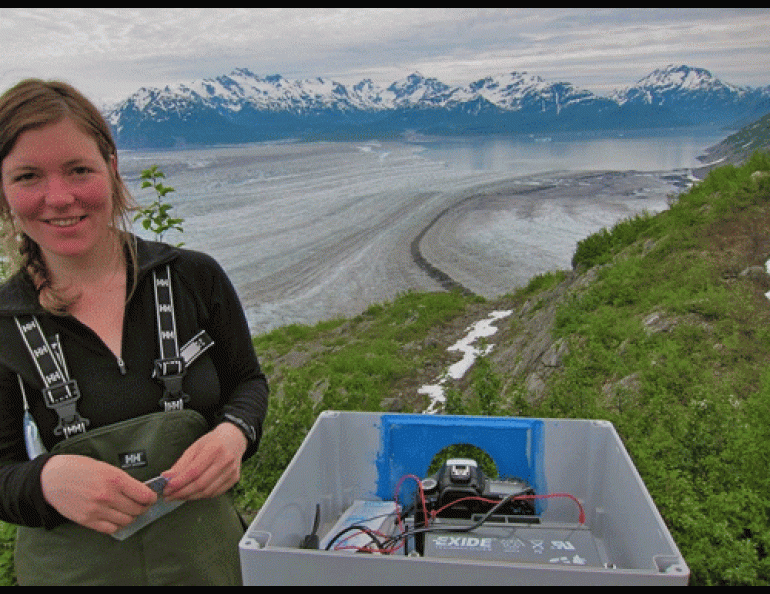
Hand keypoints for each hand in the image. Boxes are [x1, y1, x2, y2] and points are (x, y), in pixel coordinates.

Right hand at [40, 454, 157, 533]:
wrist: (52, 478)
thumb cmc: (80, 468)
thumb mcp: (106, 467)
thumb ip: (123, 480)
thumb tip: (141, 491)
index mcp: (115, 479)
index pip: (144, 495)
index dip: (151, 498)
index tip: (151, 498)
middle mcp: (108, 496)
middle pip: (137, 510)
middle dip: (143, 508)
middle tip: (141, 505)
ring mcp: (97, 510)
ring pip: (126, 521)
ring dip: (131, 517)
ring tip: (128, 511)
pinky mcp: (87, 521)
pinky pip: (111, 529)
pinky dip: (117, 525)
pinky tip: (115, 518)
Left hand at [161, 422, 247, 501]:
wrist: (234, 439)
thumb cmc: (212, 442)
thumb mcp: (195, 447)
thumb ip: (181, 464)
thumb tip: (166, 477)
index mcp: (214, 449)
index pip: (194, 471)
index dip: (179, 482)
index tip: (166, 488)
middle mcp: (226, 461)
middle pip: (201, 484)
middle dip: (182, 492)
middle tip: (168, 496)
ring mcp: (232, 471)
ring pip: (207, 491)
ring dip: (190, 496)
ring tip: (177, 496)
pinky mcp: (234, 479)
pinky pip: (215, 493)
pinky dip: (201, 496)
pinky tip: (191, 494)